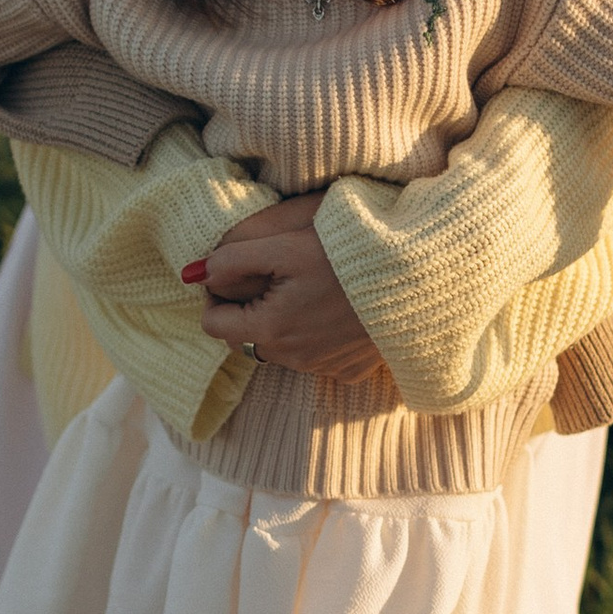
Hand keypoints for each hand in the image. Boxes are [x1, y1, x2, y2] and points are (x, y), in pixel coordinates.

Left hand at [185, 191, 394, 387]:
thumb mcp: (284, 243)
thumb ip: (233, 258)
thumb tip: (192, 273)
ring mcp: (324, 369)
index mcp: (269, 330)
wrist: (420, 275)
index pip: (212, 323)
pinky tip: (336, 306)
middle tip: (275, 271)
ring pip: (279, 348)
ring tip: (309, 284)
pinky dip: (315, 334)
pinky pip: (315, 356)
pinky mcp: (351, 370)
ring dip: (281, 321)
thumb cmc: (348, 252)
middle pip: (246, 337)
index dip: (218, 292)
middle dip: (249, 308)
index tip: (239, 267)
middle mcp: (293, 359)